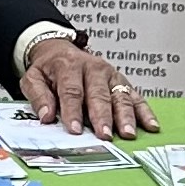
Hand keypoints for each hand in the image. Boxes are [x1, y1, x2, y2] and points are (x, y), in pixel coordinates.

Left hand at [20, 37, 150, 138]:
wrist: (61, 50)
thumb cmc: (48, 69)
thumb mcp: (33, 77)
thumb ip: (38, 96)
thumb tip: (46, 117)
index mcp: (69, 66)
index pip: (72, 91)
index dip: (73, 111)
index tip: (75, 130)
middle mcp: (94, 69)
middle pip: (99, 95)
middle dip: (102, 116)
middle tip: (105, 135)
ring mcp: (111, 76)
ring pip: (120, 96)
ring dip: (125, 116)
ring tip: (128, 134)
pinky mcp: (122, 83)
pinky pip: (136, 97)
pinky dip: (145, 112)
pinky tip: (151, 126)